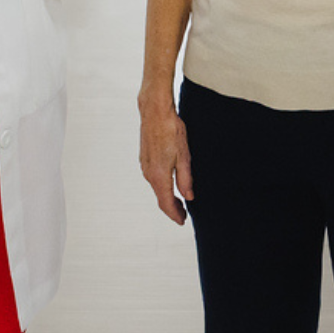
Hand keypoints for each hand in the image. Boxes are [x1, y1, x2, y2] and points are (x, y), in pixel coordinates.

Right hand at [137, 99, 192, 225]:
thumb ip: (186, 179)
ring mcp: (145, 166)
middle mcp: (149, 173)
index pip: (166, 203)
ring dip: (167, 197)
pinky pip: (153, 179)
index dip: (175, 214)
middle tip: (184, 214)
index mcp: (159, 175)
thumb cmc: (170, 130)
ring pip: (156, 188)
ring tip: (180, 200)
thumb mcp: (184, 157)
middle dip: (172, 208)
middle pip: (160, 198)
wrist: (155, 112)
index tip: (182, 221)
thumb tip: (188, 197)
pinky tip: (170, 184)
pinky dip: (162, 187)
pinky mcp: (145, 159)